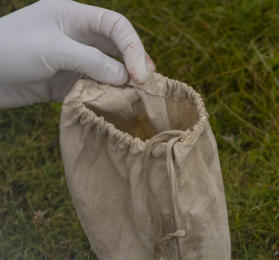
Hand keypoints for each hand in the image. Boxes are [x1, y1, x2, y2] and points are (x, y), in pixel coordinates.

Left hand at [0, 0, 152, 108]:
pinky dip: (107, 98)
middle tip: (148, 87)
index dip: (133, 47)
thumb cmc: (10, 51)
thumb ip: (92, 62)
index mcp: (72, 16)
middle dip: (135, 65)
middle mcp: (76, 36)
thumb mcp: (53, 51)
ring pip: (109, 70)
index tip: (139, 74)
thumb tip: (126, 77)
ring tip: (137, 99)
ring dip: (123, 84)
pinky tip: (115, 106)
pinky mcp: (67, 83)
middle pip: (118, 48)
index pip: (116, 26)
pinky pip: (95, 89)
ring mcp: (72, 60)